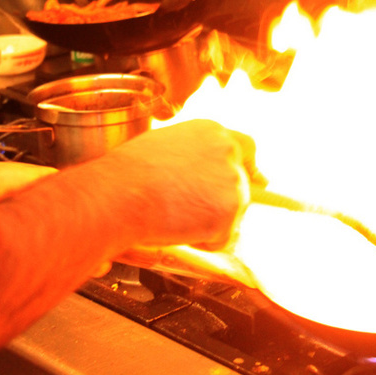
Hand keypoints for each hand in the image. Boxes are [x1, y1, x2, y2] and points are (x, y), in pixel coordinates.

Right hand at [104, 119, 261, 248]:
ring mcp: (233, 182)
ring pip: (231, 215)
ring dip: (207, 224)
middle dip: (223, 204)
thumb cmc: (128, 174)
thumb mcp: (165, 148)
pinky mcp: (230, 212)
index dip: (248, 168)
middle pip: (242, 186)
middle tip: (193, 215)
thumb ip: (193, 157)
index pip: (246, 147)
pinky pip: (221, 239)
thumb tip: (202, 177)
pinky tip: (177, 228)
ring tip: (172, 215)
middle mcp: (228, 152)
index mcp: (212, 132)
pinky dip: (202, 242)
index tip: (255, 180)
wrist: (119, 194)